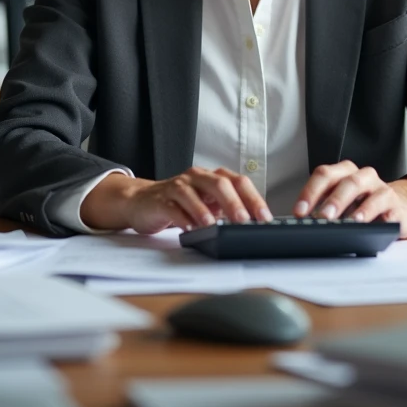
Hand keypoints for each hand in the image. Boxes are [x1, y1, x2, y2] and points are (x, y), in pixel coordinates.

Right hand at [81, 167, 272, 234]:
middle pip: (219, 183)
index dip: (253, 198)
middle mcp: (197, 177)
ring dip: (205, 210)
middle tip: (243, 221)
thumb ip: (226, 210)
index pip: (238, 181)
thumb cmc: (180, 204)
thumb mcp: (207, 205)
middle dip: (234, 202)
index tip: (264, 217)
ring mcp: (178, 186)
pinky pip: (173, 206)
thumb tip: (254, 226)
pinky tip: (190, 229)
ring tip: (214, 225)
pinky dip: (182, 218)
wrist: (142, 202)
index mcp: (212, 177)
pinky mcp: (161, 200)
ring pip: (193, 192)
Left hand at [292, 161, 406, 237]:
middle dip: (333, 200)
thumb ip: (323, 208)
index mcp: (344, 172)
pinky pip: (388, 210)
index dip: (310, 192)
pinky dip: (379, 218)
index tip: (299, 212)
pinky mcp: (396, 206)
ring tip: (349, 223)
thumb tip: (300, 223)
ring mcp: (381, 189)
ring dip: (358, 209)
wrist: (400, 208)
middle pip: (346, 182)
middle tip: (322, 217)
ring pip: (370, 193)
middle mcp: (363, 176)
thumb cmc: (362, 205)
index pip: (324, 175)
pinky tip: (370, 227)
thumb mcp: (342, 203)